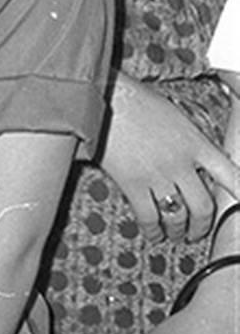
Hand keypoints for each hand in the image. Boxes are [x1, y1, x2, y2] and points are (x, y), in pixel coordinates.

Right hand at [101, 74, 239, 241]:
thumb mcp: (175, 116)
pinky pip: (149, 217)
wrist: (105, 99)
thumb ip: (189, 140)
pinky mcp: (134, 184)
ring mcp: (159, 176)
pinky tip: (154, 233)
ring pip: (178, 216)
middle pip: (203, 206)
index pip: (229, 174)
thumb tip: (198, 156)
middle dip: (202, 225)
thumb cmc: (136, 101)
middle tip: (198, 231)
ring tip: (176, 235)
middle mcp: (181, 163)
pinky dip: (154, 230)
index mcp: (195, 143)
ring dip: (179, 231)